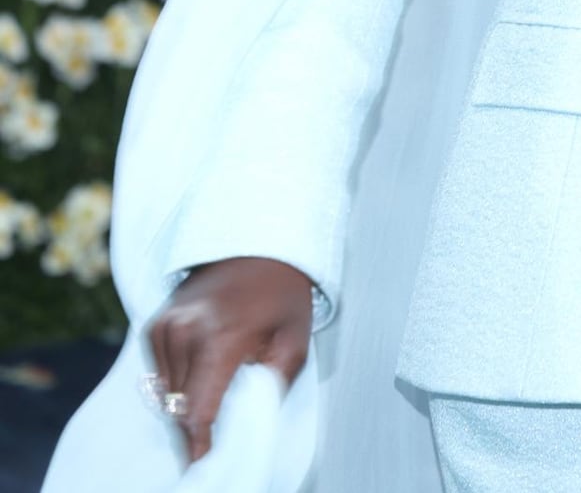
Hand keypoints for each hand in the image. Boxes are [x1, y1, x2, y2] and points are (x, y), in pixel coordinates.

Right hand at [148, 256, 313, 463]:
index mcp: (220, 338)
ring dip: (186, 408)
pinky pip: (160, 374)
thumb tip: (249, 426)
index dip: (201, 448)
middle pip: (179, 410)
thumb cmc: (282, 293)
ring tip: (215, 403)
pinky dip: (178, 384)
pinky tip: (202, 376)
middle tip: (215, 445)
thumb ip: (273, 388)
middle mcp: (184, 332)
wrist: (257, 241)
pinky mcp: (155, 324)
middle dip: (196, 432)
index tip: (206, 468)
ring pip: (166, 396)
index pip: (197, 413)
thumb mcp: (295, 341)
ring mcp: (165, 326)